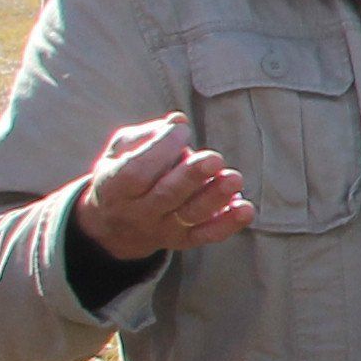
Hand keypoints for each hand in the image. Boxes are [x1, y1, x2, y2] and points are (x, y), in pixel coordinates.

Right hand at [73, 114, 251, 257]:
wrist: (115, 226)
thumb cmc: (122, 173)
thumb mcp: (120, 151)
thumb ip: (145, 135)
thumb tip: (178, 120)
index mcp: (116, 187)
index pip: (137, 170)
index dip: (160, 149)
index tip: (182, 130)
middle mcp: (139, 212)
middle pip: (167, 195)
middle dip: (193, 176)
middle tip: (215, 158)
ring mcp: (162, 228)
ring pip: (191, 215)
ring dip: (215, 197)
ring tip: (234, 179)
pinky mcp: (183, 239)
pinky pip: (207, 235)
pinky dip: (227, 224)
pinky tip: (245, 208)